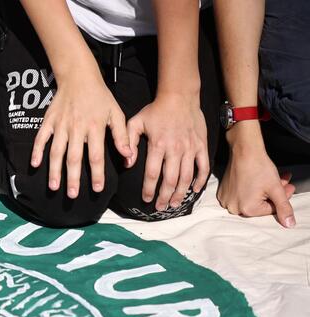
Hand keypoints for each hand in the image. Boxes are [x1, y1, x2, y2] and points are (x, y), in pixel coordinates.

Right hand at [31, 72, 130, 197]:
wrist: (79, 77)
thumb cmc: (100, 97)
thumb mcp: (116, 113)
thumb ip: (121, 136)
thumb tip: (128, 157)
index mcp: (94, 127)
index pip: (96, 155)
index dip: (97, 173)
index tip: (97, 189)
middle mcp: (76, 128)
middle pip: (74, 157)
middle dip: (73, 178)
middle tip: (72, 195)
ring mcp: (61, 125)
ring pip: (56, 151)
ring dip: (54, 170)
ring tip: (54, 186)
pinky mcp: (49, 121)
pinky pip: (41, 138)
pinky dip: (36, 151)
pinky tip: (35, 164)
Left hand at [127, 93, 208, 210]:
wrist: (180, 96)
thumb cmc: (155, 110)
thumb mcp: (135, 122)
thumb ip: (128, 142)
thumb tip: (128, 163)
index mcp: (158, 145)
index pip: (152, 174)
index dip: (148, 189)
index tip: (145, 199)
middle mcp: (175, 149)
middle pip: (170, 180)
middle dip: (164, 196)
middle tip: (160, 207)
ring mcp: (190, 148)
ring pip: (186, 177)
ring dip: (181, 193)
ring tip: (175, 204)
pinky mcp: (201, 145)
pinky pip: (203, 166)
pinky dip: (200, 180)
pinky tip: (194, 190)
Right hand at [217, 128, 295, 226]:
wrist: (244, 151)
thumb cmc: (259, 168)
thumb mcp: (275, 188)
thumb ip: (283, 208)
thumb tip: (289, 225)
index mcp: (247, 209)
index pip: (270, 209)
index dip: (283, 198)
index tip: (289, 186)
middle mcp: (233, 208)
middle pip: (260, 205)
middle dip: (274, 193)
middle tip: (283, 181)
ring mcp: (226, 200)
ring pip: (251, 199)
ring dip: (263, 191)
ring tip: (272, 178)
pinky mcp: (223, 192)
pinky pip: (240, 195)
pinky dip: (250, 189)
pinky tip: (257, 180)